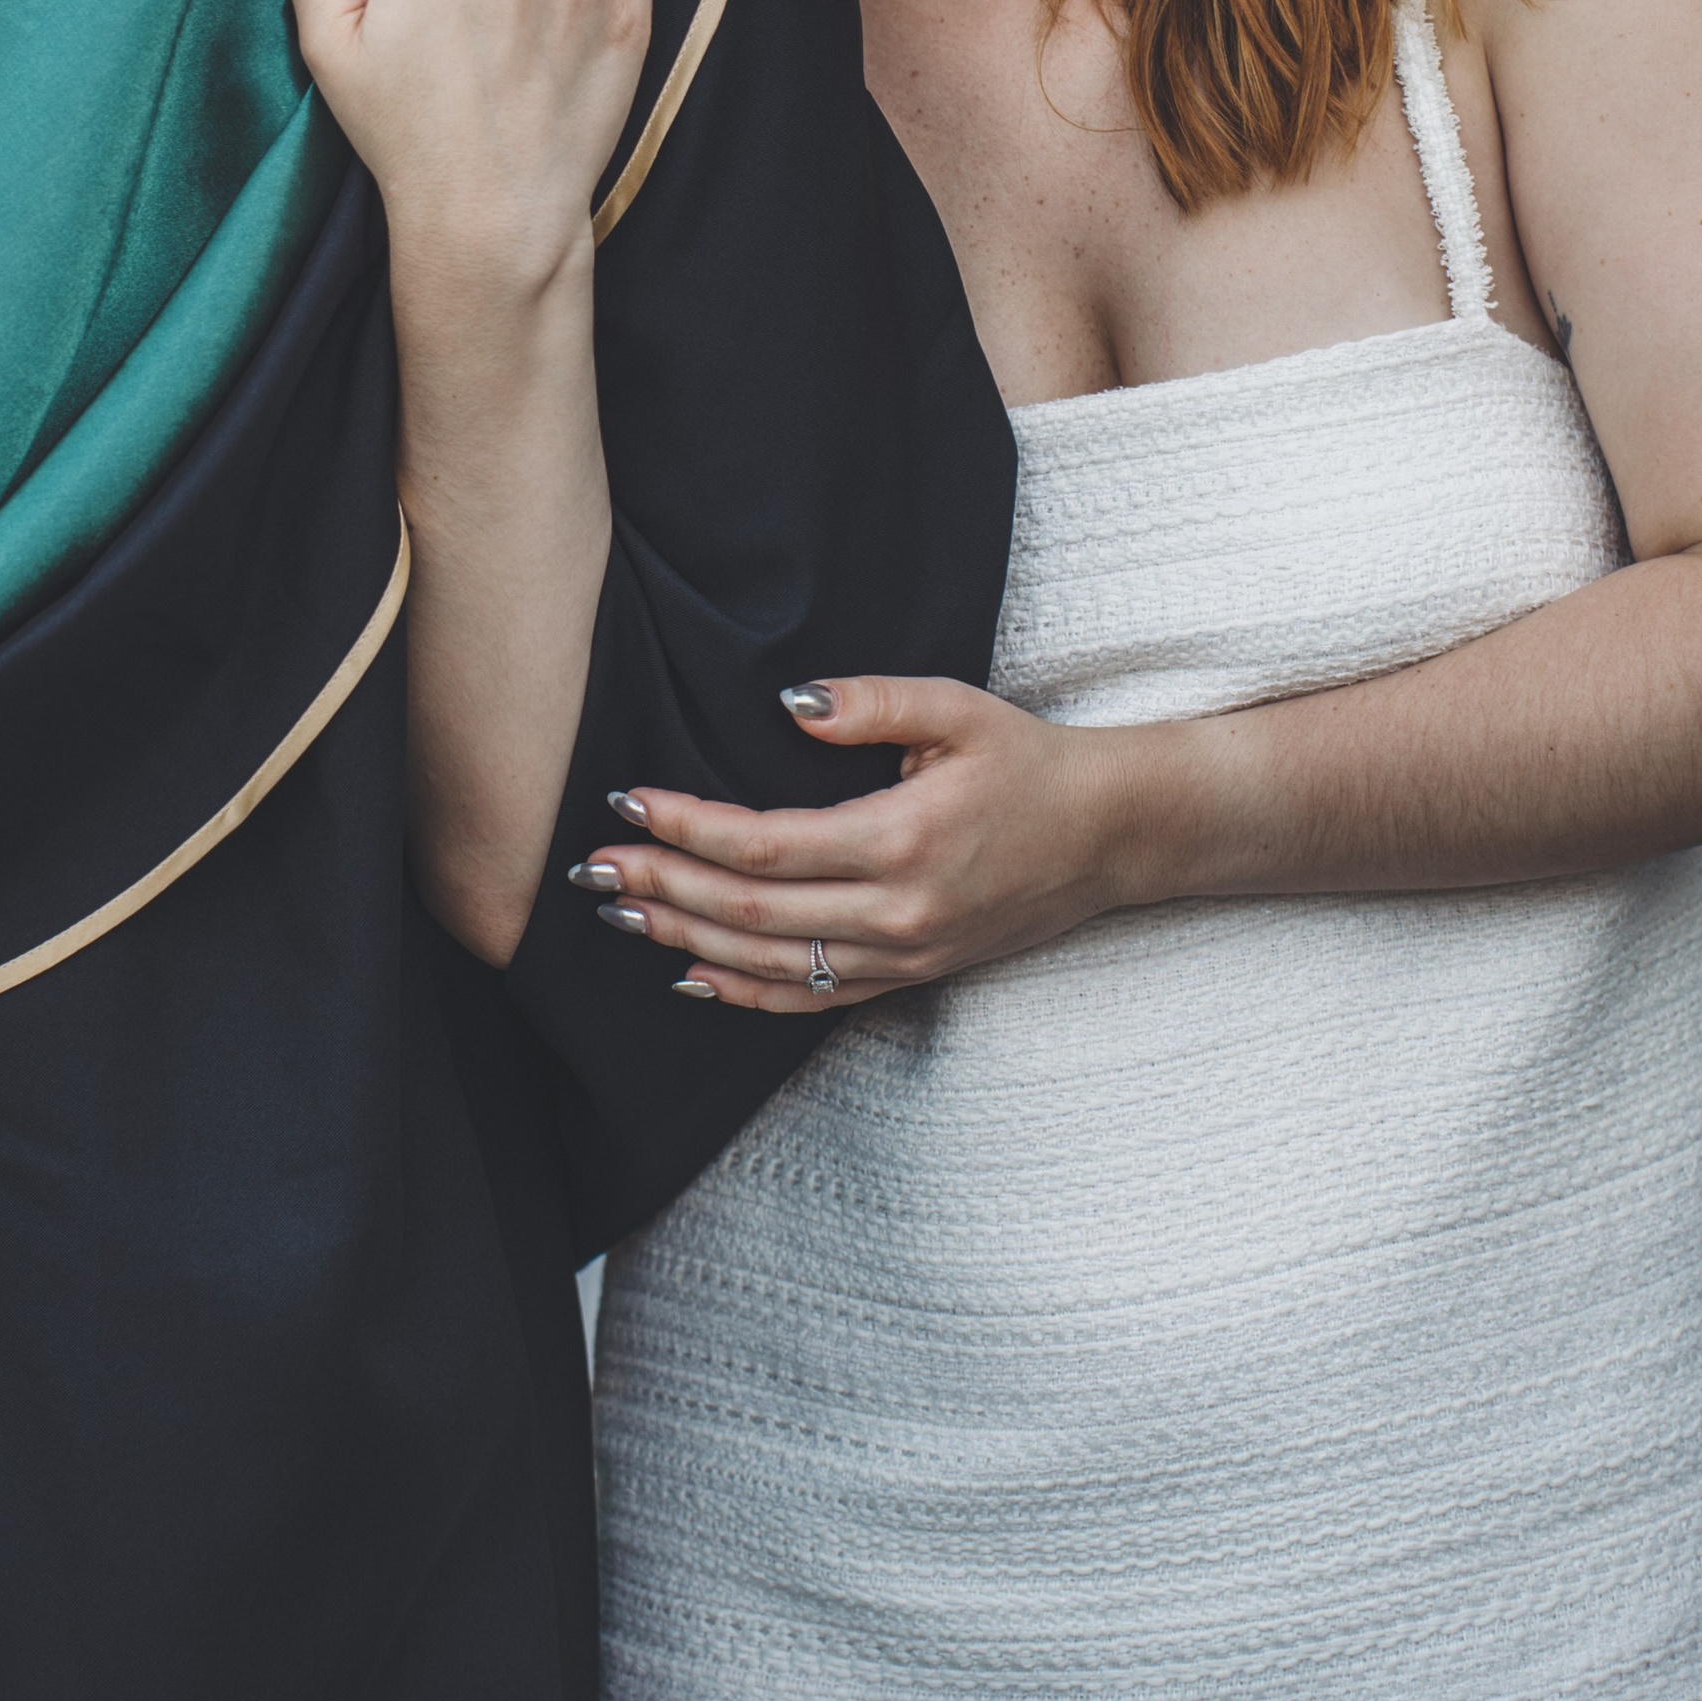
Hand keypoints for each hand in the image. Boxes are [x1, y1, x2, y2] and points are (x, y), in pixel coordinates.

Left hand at [579, 676, 1159, 1010]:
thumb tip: (790, 702)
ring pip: (771, 963)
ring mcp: (903, 956)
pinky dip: (743, 993)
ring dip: (685, 938)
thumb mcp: (958, 709)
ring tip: (620, 910)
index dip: (688, 828)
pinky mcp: (911, 976)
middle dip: (664, 887)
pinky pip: (812, 998)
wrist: (1110, 835)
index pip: (766, 847)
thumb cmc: (1029, 763)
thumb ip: (871, 702)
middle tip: (592, 866)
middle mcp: (896, 913)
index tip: (628, 802)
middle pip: (751, 913)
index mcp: (902, 841)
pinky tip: (690, 973)